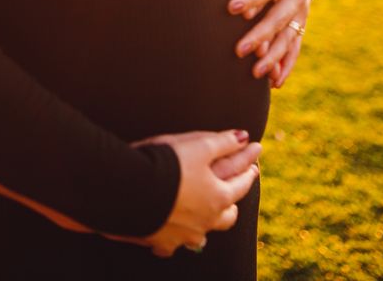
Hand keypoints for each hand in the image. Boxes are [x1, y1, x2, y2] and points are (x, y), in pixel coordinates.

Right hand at [127, 130, 261, 256]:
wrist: (128, 187)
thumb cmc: (166, 162)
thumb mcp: (199, 145)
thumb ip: (223, 142)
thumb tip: (245, 137)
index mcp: (218, 197)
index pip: (241, 185)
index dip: (248, 172)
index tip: (254, 165)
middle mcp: (206, 221)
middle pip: (227, 217)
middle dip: (231, 204)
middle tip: (231, 195)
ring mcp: (184, 235)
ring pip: (202, 236)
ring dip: (205, 225)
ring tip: (204, 217)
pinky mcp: (161, 241)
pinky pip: (171, 246)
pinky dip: (174, 239)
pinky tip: (172, 235)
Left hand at [225, 0, 315, 87]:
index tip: (232, 8)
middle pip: (279, 19)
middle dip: (260, 35)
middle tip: (238, 50)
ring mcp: (301, 14)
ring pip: (288, 39)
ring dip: (273, 57)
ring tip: (254, 74)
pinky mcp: (300, 26)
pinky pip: (294, 49)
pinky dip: (286, 66)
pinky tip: (274, 84)